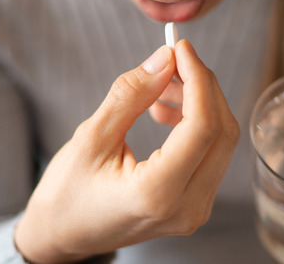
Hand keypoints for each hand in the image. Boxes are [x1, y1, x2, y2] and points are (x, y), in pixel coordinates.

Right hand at [14, 40, 239, 262]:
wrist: (62, 236)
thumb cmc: (68, 193)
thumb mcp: (91, 137)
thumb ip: (131, 95)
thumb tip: (165, 58)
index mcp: (157, 194)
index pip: (202, 126)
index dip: (197, 79)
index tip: (180, 47)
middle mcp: (187, 208)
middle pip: (222, 132)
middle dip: (203, 86)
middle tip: (173, 60)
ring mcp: (196, 211)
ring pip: (221, 142)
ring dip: (200, 104)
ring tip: (159, 87)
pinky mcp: (195, 205)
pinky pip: (211, 154)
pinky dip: (197, 124)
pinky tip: (163, 111)